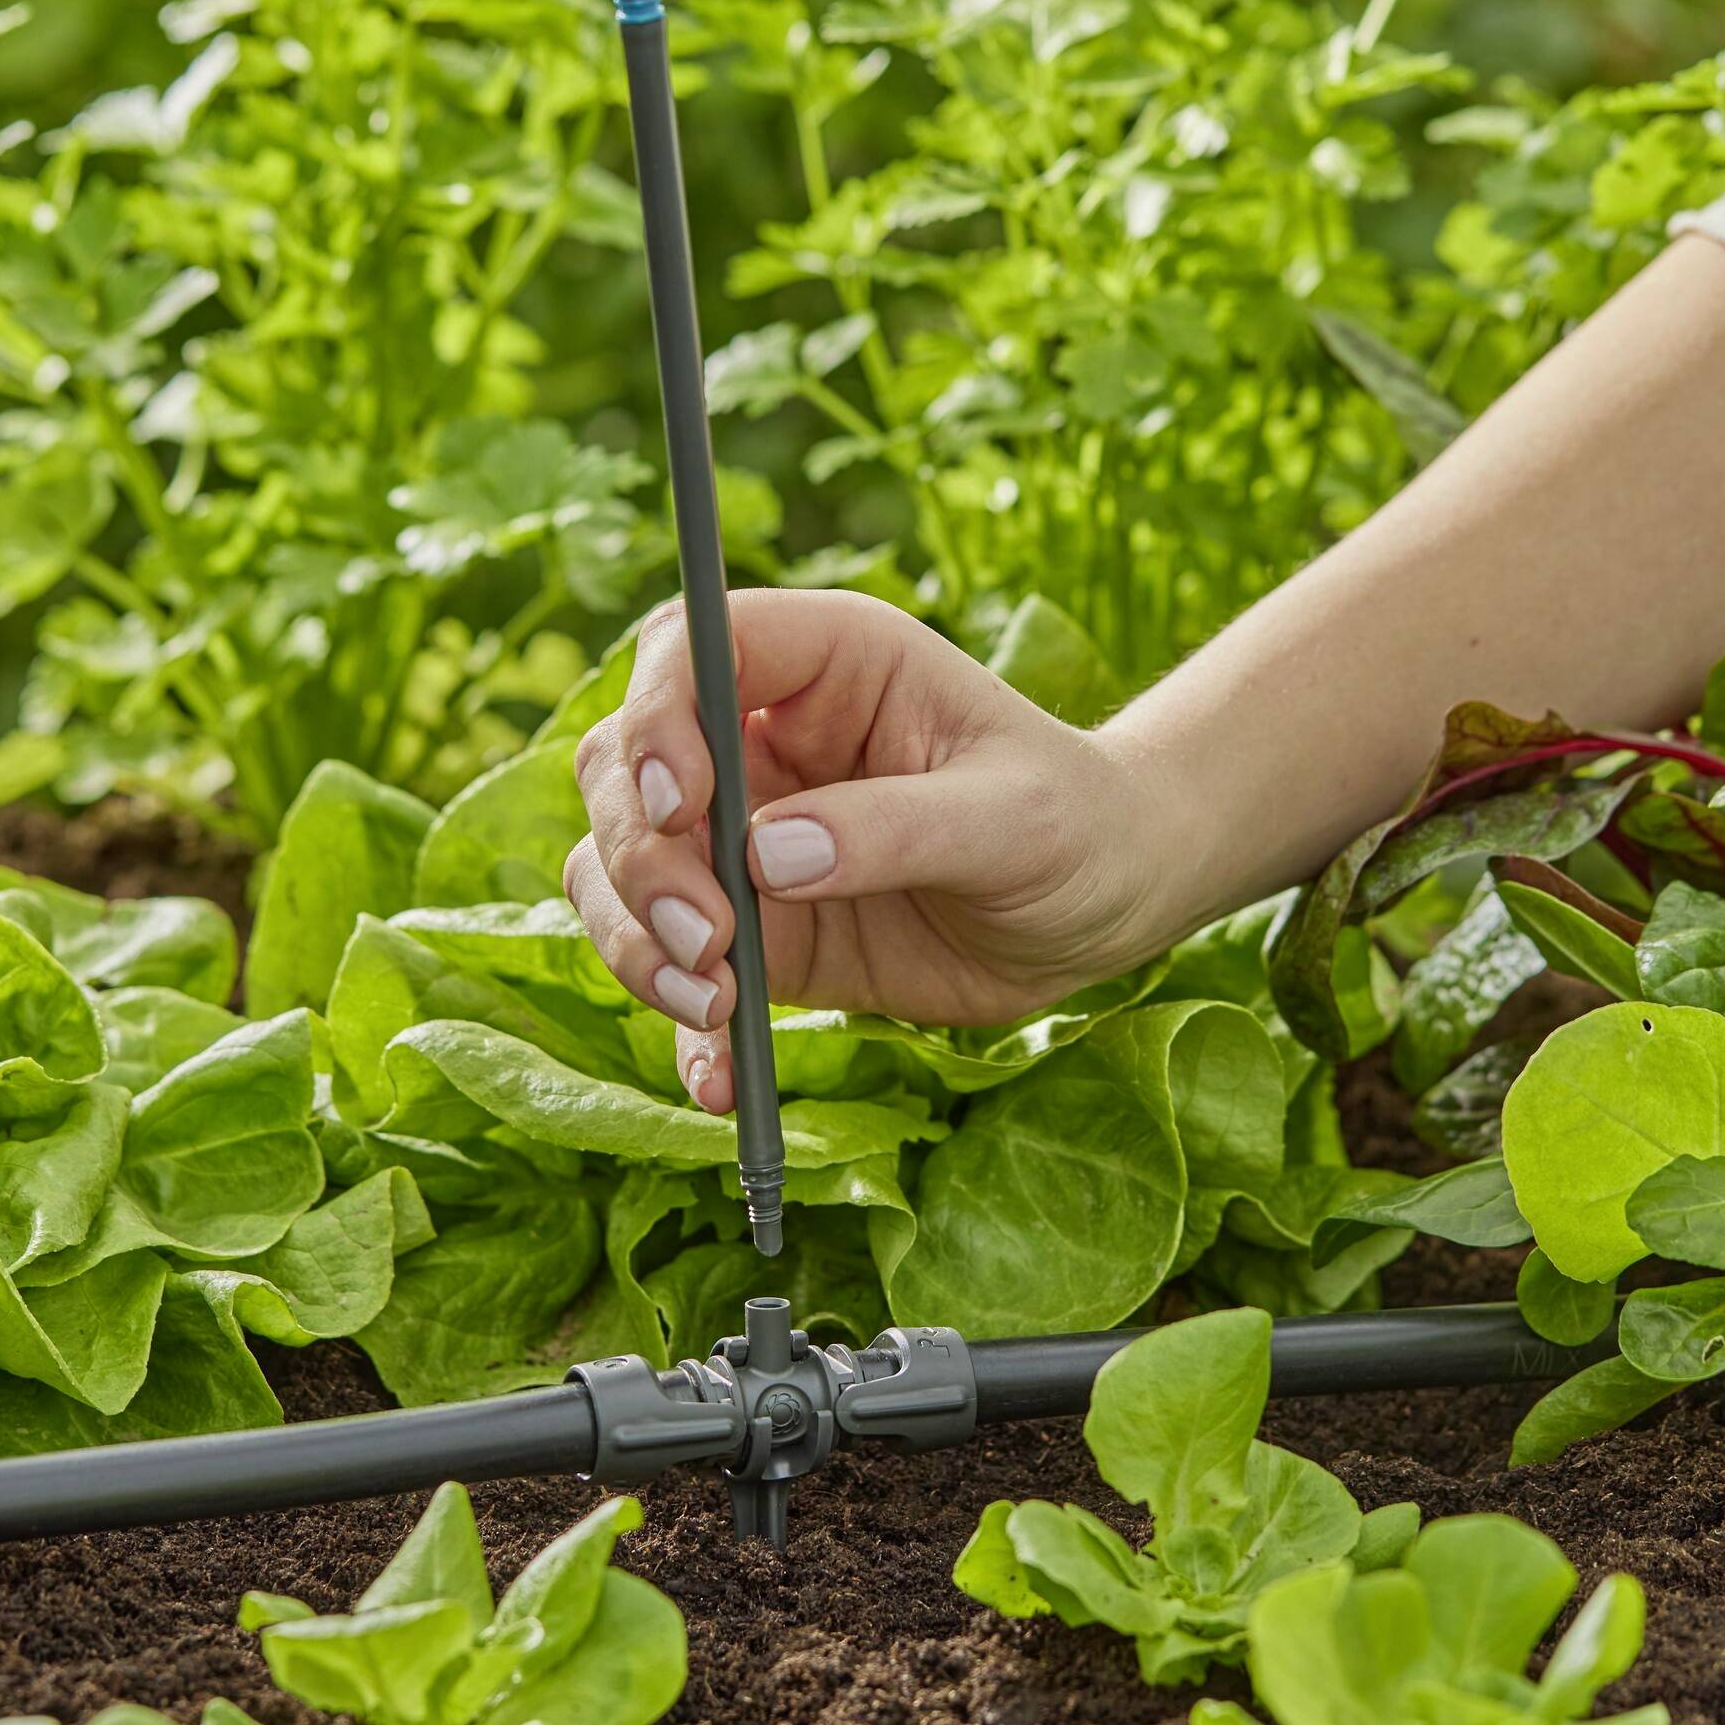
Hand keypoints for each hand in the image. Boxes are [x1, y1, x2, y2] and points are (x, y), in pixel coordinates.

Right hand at [564, 589, 1188, 1111]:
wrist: (1104, 906)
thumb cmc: (1074, 823)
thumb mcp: (1010, 817)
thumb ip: (894, 828)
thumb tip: (768, 856)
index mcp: (825, 666)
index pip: (688, 648)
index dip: (656, 714)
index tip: (682, 805)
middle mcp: (762, 739)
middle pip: (625, 769)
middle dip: (641, 857)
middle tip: (708, 939)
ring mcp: (745, 837)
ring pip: (620, 867)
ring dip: (637, 938)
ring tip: (714, 1004)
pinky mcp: (755, 928)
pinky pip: (671, 965)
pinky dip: (678, 1024)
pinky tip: (717, 1077)